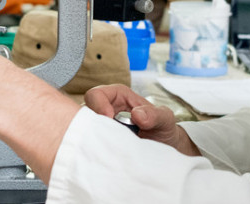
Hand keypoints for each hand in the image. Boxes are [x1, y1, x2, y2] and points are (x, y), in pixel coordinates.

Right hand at [84, 84, 199, 155]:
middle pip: (83, 113)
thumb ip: (155, 114)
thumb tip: (137, 114)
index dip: (99, 106)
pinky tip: (110, 155)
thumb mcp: (165, 118)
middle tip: (108, 138)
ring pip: (85, 131)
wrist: (164, 148)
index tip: (109, 119)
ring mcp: (101, 127)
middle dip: (92, 125)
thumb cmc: (163, 128)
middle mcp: (105, 109)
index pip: (96, 95)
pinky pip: (90, 145)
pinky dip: (97, 150)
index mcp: (117, 95)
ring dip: (95, 140)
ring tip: (112, 147)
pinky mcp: (100, 143)